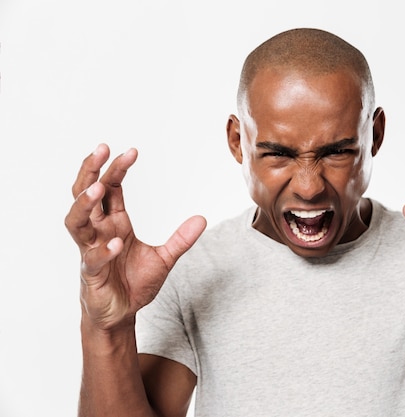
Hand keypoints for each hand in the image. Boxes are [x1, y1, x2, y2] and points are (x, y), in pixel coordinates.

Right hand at [65, 144, 206, 329]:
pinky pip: (92, 259)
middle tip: (102, 150)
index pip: (111, 188)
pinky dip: (104, 251)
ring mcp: (91, 251)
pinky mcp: (92, 274)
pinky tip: (117, 242)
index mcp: (114, 222)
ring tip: (98, 188)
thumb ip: (181, 239)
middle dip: (91, 171)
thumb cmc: (135, 283)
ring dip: (85, 204)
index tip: (131, 151)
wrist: (121, 314)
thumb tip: (202, 219)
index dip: (117, 169)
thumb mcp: (165, 258)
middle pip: (86, 195)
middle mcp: (99, 232)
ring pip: (76, 222)